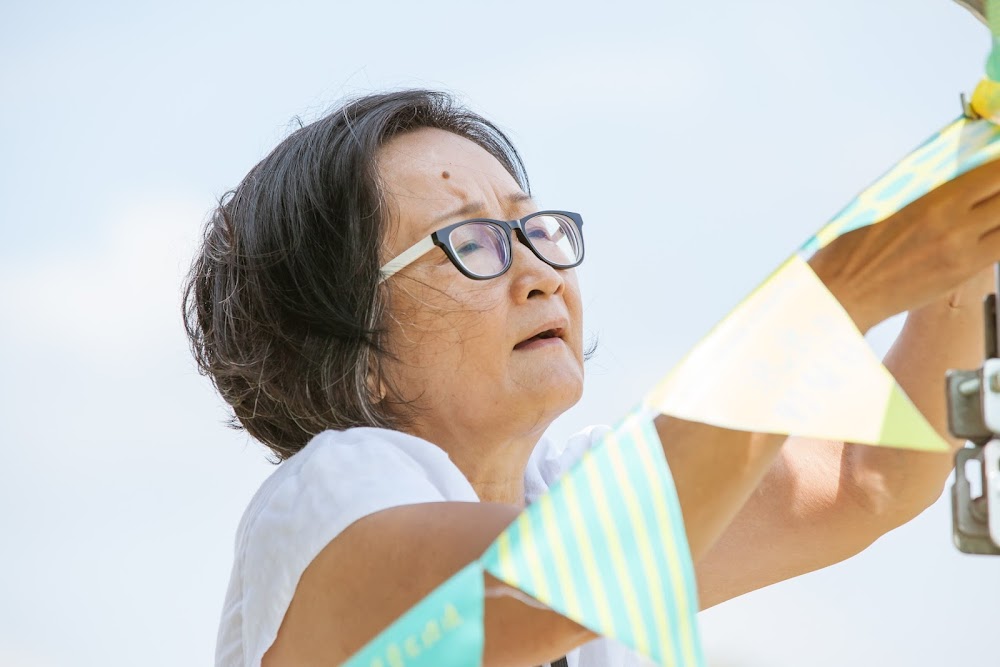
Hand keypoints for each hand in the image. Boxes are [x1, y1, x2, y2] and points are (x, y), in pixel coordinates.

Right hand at [808, 159, 999, 333]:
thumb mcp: (881, 202)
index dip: (998, 161)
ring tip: (990, 206)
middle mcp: (952, 223)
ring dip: (999, 209)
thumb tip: (953, 167)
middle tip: (992, 184)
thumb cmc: (852, 249)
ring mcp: (961, 251)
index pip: (992, 170)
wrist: (843, 294)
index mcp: (930, 200)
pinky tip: (989, 229)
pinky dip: (998, 233)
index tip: (994, 158)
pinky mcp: (962, 272)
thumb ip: (922, 185)